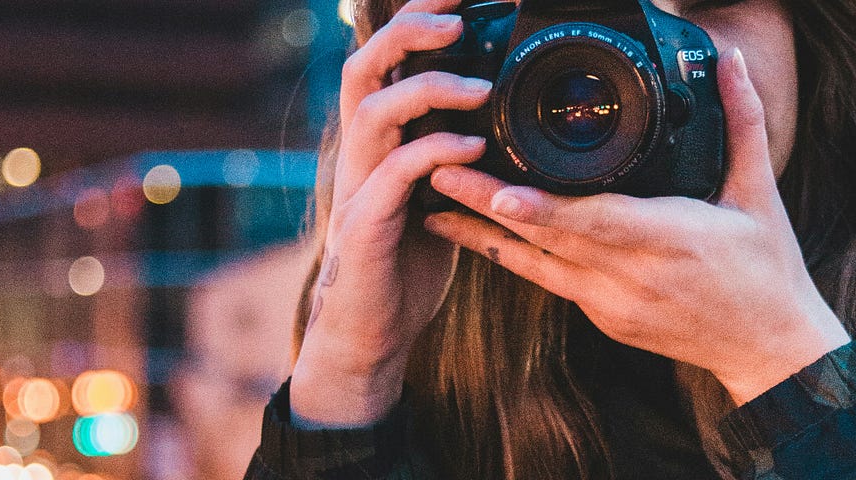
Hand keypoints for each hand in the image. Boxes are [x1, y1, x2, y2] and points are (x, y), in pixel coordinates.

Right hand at [290, 0, 485, 425]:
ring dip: (428, 89)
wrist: (372, 332)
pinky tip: (473, 146)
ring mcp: (358, 187)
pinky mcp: (366, 225)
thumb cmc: (405, 262)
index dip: (415, 18)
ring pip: (373, 111)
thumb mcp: (437, 193)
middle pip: (364, 66)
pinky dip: (434, 152)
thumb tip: (498, 113)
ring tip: (479, 87)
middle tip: (459, 18)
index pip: (385, 59)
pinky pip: (394, 174)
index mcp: (377, 140)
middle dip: (408, 30)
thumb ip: (454, 152)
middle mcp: (360, 154)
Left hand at [421, 49, 850, 404]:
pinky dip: (511, 256)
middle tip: (437, 170)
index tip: (498, 190)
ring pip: (535, 266)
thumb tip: (733, 59)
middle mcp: (633, 276)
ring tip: (434, 202)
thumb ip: (741, 121)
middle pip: (548, 239)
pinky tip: (476, 232)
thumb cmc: (767, 269)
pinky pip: (548, 282)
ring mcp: (612, 304)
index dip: (544, 209)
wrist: (769, 350)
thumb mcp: (759, 193)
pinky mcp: (603, 318)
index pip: (598, 223)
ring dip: (482, 234)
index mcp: (672, 239)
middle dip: (488, 205)